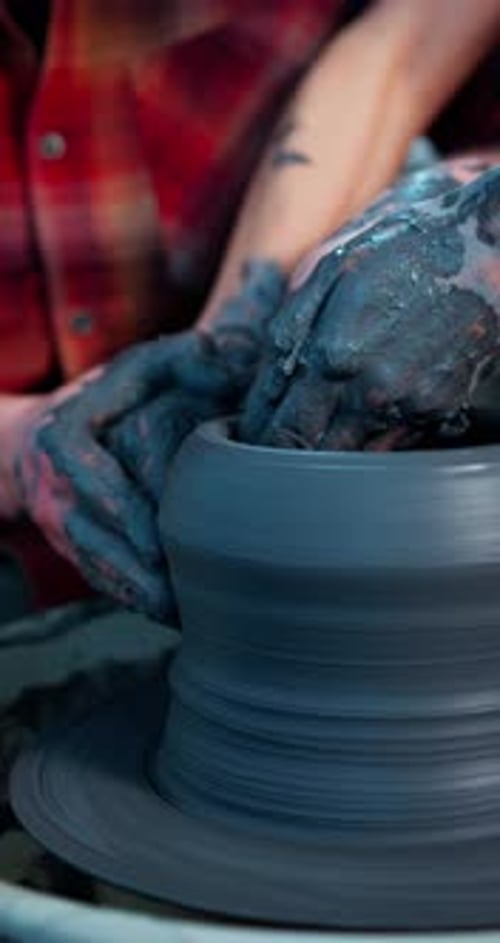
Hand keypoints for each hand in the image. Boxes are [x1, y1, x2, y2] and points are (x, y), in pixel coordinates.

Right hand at [14, 260, 284, 619]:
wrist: (46, 433)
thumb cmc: (114, 394)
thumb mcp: (146, 364)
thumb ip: (188, 358)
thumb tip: (226, 358)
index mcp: (65, 433)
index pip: (92, 475)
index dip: (125, 508)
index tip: (159, 539)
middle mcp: (53, 482)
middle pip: (92, 532)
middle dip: (135, 565)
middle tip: (181, 592)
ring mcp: (56, 519)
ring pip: (92, 564)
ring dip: (135, 592)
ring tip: (180, 614)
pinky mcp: (68, 546)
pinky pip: (95, 577)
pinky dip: (131, 598)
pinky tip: (169, 615)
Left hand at [239, 163, 499, 450]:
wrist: (488, 246)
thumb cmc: (404, 245)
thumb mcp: (329, 268)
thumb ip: (288, 329)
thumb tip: (262, 385)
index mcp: (331, 355)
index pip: (277, 431)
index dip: (257, 439)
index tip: (250, 437)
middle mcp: (369, 392)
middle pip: (310, 455)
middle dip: (287, 452)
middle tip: (273, 443)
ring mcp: (408, 406)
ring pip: (351, 458)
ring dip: (328, 451)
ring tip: (317, 428)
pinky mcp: (438, 410)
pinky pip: (390, 443)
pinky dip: (369, 437)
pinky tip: (364, 410)